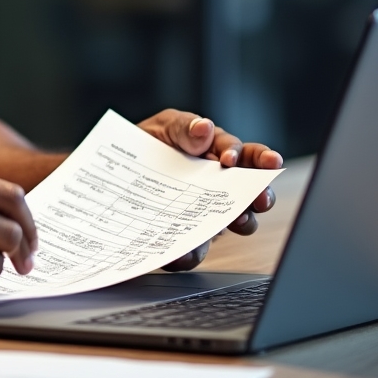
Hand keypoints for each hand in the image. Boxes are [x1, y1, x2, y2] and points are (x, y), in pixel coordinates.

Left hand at [137, 108, 282, 271]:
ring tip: (232, 220)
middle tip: (259, 197)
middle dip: (260, 195)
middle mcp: (220, 185)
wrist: (117, 170)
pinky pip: (196, 248)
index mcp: (220, 154)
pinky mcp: (187, 235)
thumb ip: (185, 127)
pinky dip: (192, 252)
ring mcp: (207, 211)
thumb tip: (205, 128)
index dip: (258, 158)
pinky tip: (184, 249)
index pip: (250, 156)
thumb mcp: (165, 126)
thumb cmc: (149, 143)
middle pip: (252, 193)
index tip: (248, 160)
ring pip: (233, 223)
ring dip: (239, 223)